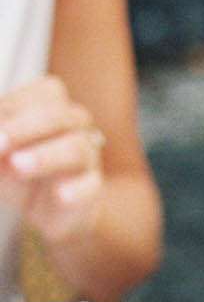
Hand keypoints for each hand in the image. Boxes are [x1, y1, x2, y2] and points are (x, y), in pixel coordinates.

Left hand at [0, 75, 106, 244]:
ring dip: (45, 157)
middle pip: (60, 117)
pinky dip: (77, 190)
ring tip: (18, 166)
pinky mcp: (92, 187)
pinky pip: (91, 185)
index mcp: (52, 102)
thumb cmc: (13, 167)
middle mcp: (75, 124)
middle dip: (24, 129)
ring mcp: (87, 155)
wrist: (37, 207)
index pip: (42, 94)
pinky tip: (60, 195)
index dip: (14, 106)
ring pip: (77, 148)